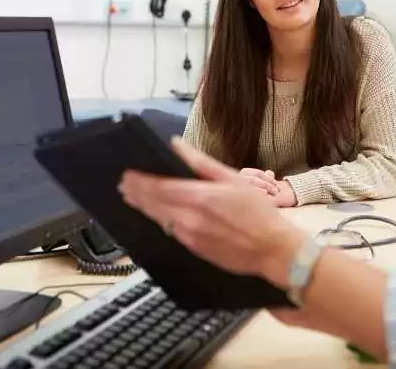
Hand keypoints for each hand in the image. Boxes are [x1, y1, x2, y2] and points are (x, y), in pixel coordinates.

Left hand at [119, 138, 304, 285]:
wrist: (271, 249)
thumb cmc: (258, 212)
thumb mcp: (232, 178)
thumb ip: (201, 162)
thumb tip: (177, 145)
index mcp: (198, 197)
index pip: (158, 187)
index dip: (139, 181)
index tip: (127, 174)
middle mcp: (188, 218)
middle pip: (152, 203)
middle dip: (136, 193)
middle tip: (124, 184)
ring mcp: (188, 236)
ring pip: (158, 218)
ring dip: (144, 206)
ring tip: (134, 197)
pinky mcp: (193, 249)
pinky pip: (171, 231)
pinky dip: (162, 220)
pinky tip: (159, 214)